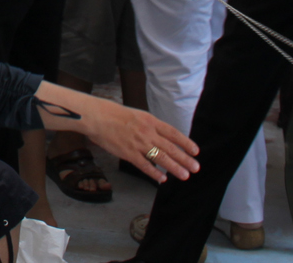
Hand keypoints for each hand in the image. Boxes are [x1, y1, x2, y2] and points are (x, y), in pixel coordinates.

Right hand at [41, 85, 198, 182]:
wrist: (96, 116)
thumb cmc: (113, 114)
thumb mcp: (136, 114)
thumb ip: (149, 126)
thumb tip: (160, 136)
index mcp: (150, 121)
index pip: (173, 133)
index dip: (185, 142)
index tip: (195, 151)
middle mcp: (147, 132)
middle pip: (171, 147)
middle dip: (185, 158)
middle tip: (196, 167)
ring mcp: (138, 144)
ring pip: (161, 158)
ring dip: (175, 168)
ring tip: (185, 175)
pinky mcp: (128, 153)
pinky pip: (145, 165)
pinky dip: (155, 173)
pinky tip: (163, 179)